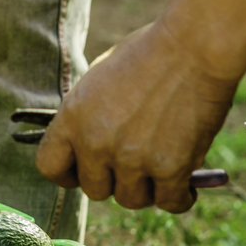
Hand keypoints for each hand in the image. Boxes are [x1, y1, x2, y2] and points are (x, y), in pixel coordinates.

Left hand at [34, 22, 238, 212]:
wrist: (196, 42)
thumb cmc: (150, 53)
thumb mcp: (98, 82)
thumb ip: (87, 119)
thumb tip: (85, 152)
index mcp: (72, 119)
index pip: (49, 167)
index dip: (67, 175)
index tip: (82, 172)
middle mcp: (96, 143)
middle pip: (94, 190)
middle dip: (114, 181)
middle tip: (135, 164)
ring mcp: (132, 158)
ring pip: (131, 200)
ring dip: (147, 189)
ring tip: (162, 168)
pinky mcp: (170, 167)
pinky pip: (170, 203)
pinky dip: (180, 198)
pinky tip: (187, 186)